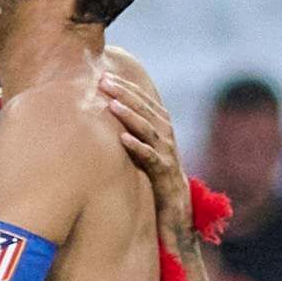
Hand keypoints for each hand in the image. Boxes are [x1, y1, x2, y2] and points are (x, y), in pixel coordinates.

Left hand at [89, 47, 184, 215]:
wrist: (177, 205)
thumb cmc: (155, 173)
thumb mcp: (145, 147)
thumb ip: (134, 129)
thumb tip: (108, 112)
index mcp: (162, 127)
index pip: (145, 101)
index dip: (127, 87)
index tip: (105, 76)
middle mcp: (167, 137)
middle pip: (146, 110)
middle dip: (126, 94)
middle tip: (104, 82)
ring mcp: (167, 154)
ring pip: (149, 130)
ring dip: (131, 116)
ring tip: (112, 105)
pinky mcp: (164, 173)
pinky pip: (151, 158)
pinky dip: (138, 147)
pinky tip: (123, 140)